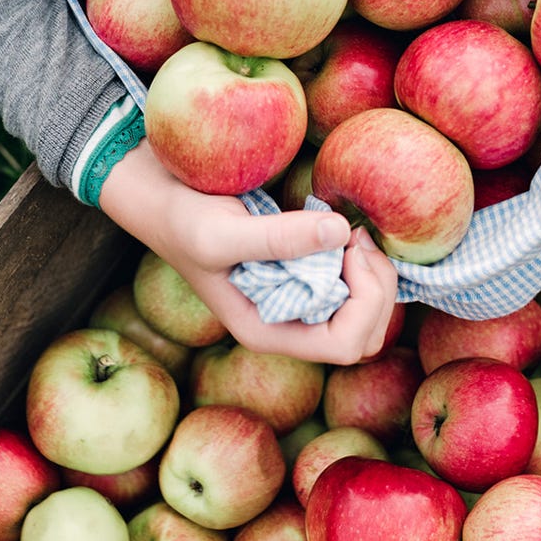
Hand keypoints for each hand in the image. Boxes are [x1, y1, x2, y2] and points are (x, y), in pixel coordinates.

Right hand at [98, 138, 399, 363]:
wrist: (162, 195)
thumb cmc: (184, 220)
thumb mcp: (222, 233)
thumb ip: (280, 238)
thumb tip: (342, 232)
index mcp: (268, 331)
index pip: (345, 345)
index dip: (363, 301)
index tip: (346, 248)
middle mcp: (288, 323)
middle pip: (366, 333)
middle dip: (377, 288)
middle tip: (356, 237)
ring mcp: (297, 299)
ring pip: (366, 310)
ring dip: (373, 273)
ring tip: (350, 232)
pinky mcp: (303, 272)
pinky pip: (353, 283)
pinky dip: (361, 259)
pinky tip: (342, 228)